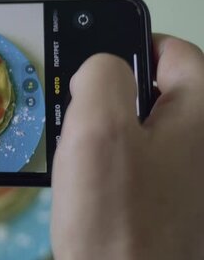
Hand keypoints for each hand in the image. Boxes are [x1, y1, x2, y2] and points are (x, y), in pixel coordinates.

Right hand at [51, 35, 203, 258]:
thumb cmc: (118, 221)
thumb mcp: (98, 130)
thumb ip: (99, 76)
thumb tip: (99, 68)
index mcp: (202, 111)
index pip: (171, 49)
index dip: (125, 49)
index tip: (90, 69)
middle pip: (155, 89)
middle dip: (109, 98)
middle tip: (80, 121)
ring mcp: (190, 174)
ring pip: (142, 127)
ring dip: (107, 134)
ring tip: (82, 160)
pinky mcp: (171, 199)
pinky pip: (140, 161)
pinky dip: (113, 163)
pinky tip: (92, 186)